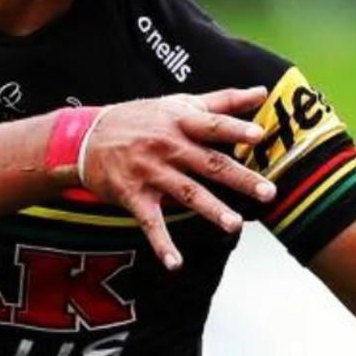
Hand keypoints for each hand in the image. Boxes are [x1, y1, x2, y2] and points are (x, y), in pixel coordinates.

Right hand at [80, 87, 275, 270]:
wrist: (87, 137)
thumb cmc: (144, 118)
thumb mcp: (180, 103)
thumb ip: (223, 101)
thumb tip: (263, 91)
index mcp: (182, 122)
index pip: (213, 125)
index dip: (235, 130)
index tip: (258, 136)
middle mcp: (168, 146)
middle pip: (210, 164)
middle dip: (240, 179)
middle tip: (269, 192)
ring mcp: (151, 172)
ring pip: (187, 193)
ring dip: (212, 210)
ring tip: (235, 225)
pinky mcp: (134, 196)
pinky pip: (151, 223)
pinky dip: (162, 244)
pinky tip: (175, 263)